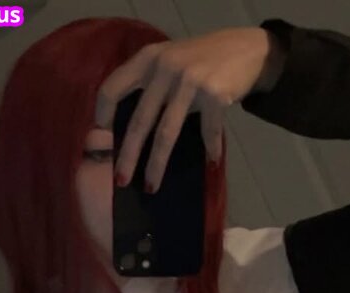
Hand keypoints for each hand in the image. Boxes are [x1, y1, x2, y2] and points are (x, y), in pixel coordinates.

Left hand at [95, 27, 282, 192]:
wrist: (245, 48)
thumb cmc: (200, 61)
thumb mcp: (169, 62)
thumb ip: (150, 86)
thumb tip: (128, 130)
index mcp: (147, 59)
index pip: (113, 87)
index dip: (103, 115)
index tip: (103, 141)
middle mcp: (165, 67)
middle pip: (139, 120)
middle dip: (128, 155)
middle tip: (121, 180)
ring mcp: (190, 80)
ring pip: (167, 133)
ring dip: (157, 164)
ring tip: (151, 186)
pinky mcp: (215, 93)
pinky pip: (207, 131)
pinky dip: (210, 148)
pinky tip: (211, 161)